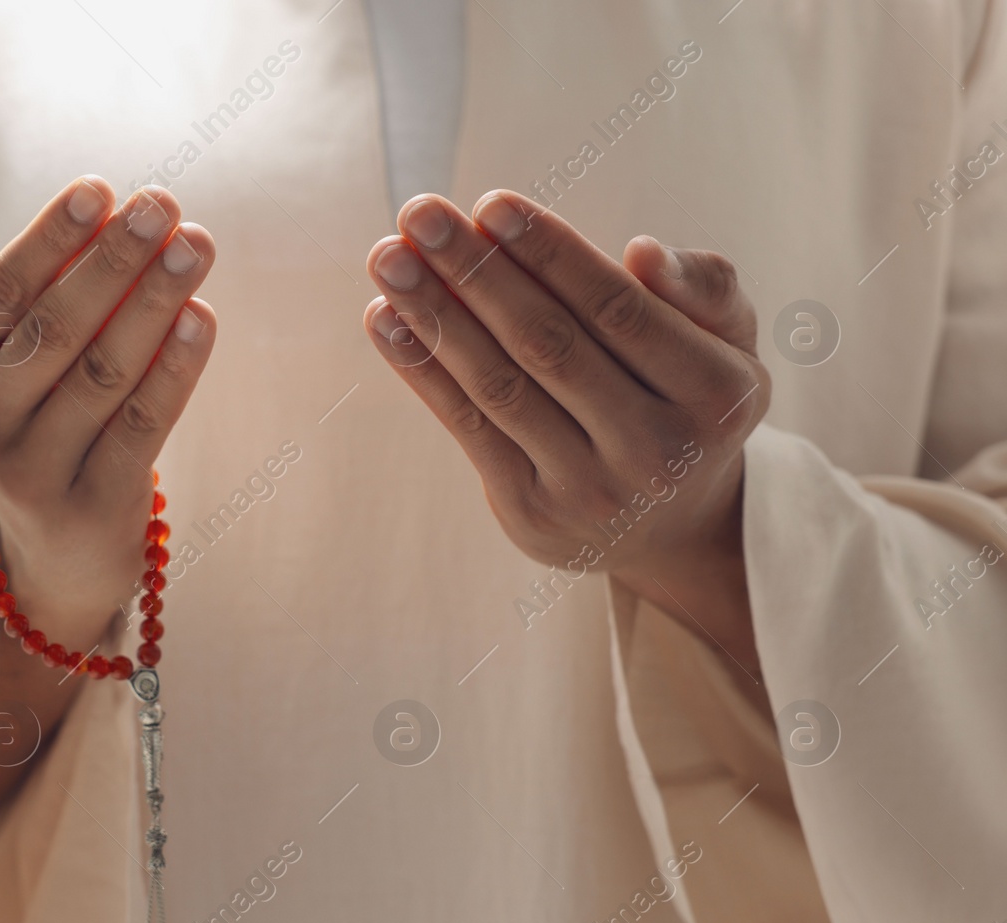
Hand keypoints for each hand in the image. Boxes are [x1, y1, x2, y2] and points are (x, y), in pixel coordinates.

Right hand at [0, 177, 215, 652]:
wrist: (53, 565)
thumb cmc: (29, 433)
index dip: (47, 239)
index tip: (99, 188)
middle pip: (50, 332)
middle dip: (110, 262)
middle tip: (162, 203)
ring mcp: (35, 475)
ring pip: (101, 376)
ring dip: (153, 303)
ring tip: (197, 245)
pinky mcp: (93, 509)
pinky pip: (141, 428)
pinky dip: (175, 370)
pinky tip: (204, 318)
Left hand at [362, 190, 768, 672]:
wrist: (670, 526)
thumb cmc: (688, 401)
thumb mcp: (728, 342)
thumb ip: (702, 287)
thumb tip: (642, 253)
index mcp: (715, 394)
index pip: (616, 308)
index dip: (549, 253)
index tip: (490, 203)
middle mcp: (655, 449)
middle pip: (547, 344)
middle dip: (476, 272)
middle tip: (421, 213)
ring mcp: (589, 487)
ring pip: (498, 386)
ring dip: (434, 315)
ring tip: (387, 257)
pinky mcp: (531, 512)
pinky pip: (468, 428)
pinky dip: (422, 369)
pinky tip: (386, 319)